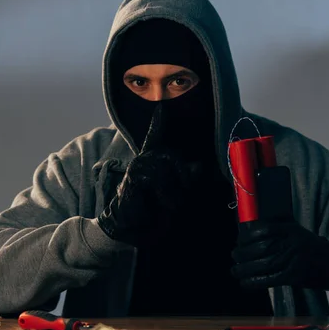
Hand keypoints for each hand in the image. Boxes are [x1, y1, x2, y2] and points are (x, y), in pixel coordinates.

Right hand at [97, 104, 201, 246]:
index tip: (161, 107)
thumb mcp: (175, 191)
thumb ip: (187, 178)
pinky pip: (158, 181)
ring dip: (174, 192)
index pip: (155, 136)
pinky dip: (165, 196)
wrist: (130, 222)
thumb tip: (198, 166)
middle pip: (171, 156)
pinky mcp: (135, 177)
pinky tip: (161, 204)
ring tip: (171, 204)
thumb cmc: (152, 205)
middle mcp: (144, 158)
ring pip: (166, 171)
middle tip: (185, 193)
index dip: (157, 122)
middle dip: (183, 176)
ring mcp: (138, 166)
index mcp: (151, 158)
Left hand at [231, 220, 328, 289]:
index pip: (265, 230)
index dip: (249, 236)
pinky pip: (271, 279)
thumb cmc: (308, 246)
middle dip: (244, 253)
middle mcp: (292, 243)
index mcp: (291, 230)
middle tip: (234, 255)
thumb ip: (276, 228)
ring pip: (264, 265)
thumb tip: (249, 229)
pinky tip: (245, 282)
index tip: (240, 240)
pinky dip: (255, 282)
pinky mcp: (294, 276)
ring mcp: (294, 260)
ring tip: (235, 270)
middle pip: (262, 248)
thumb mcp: (296, 230)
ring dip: (245, 269)